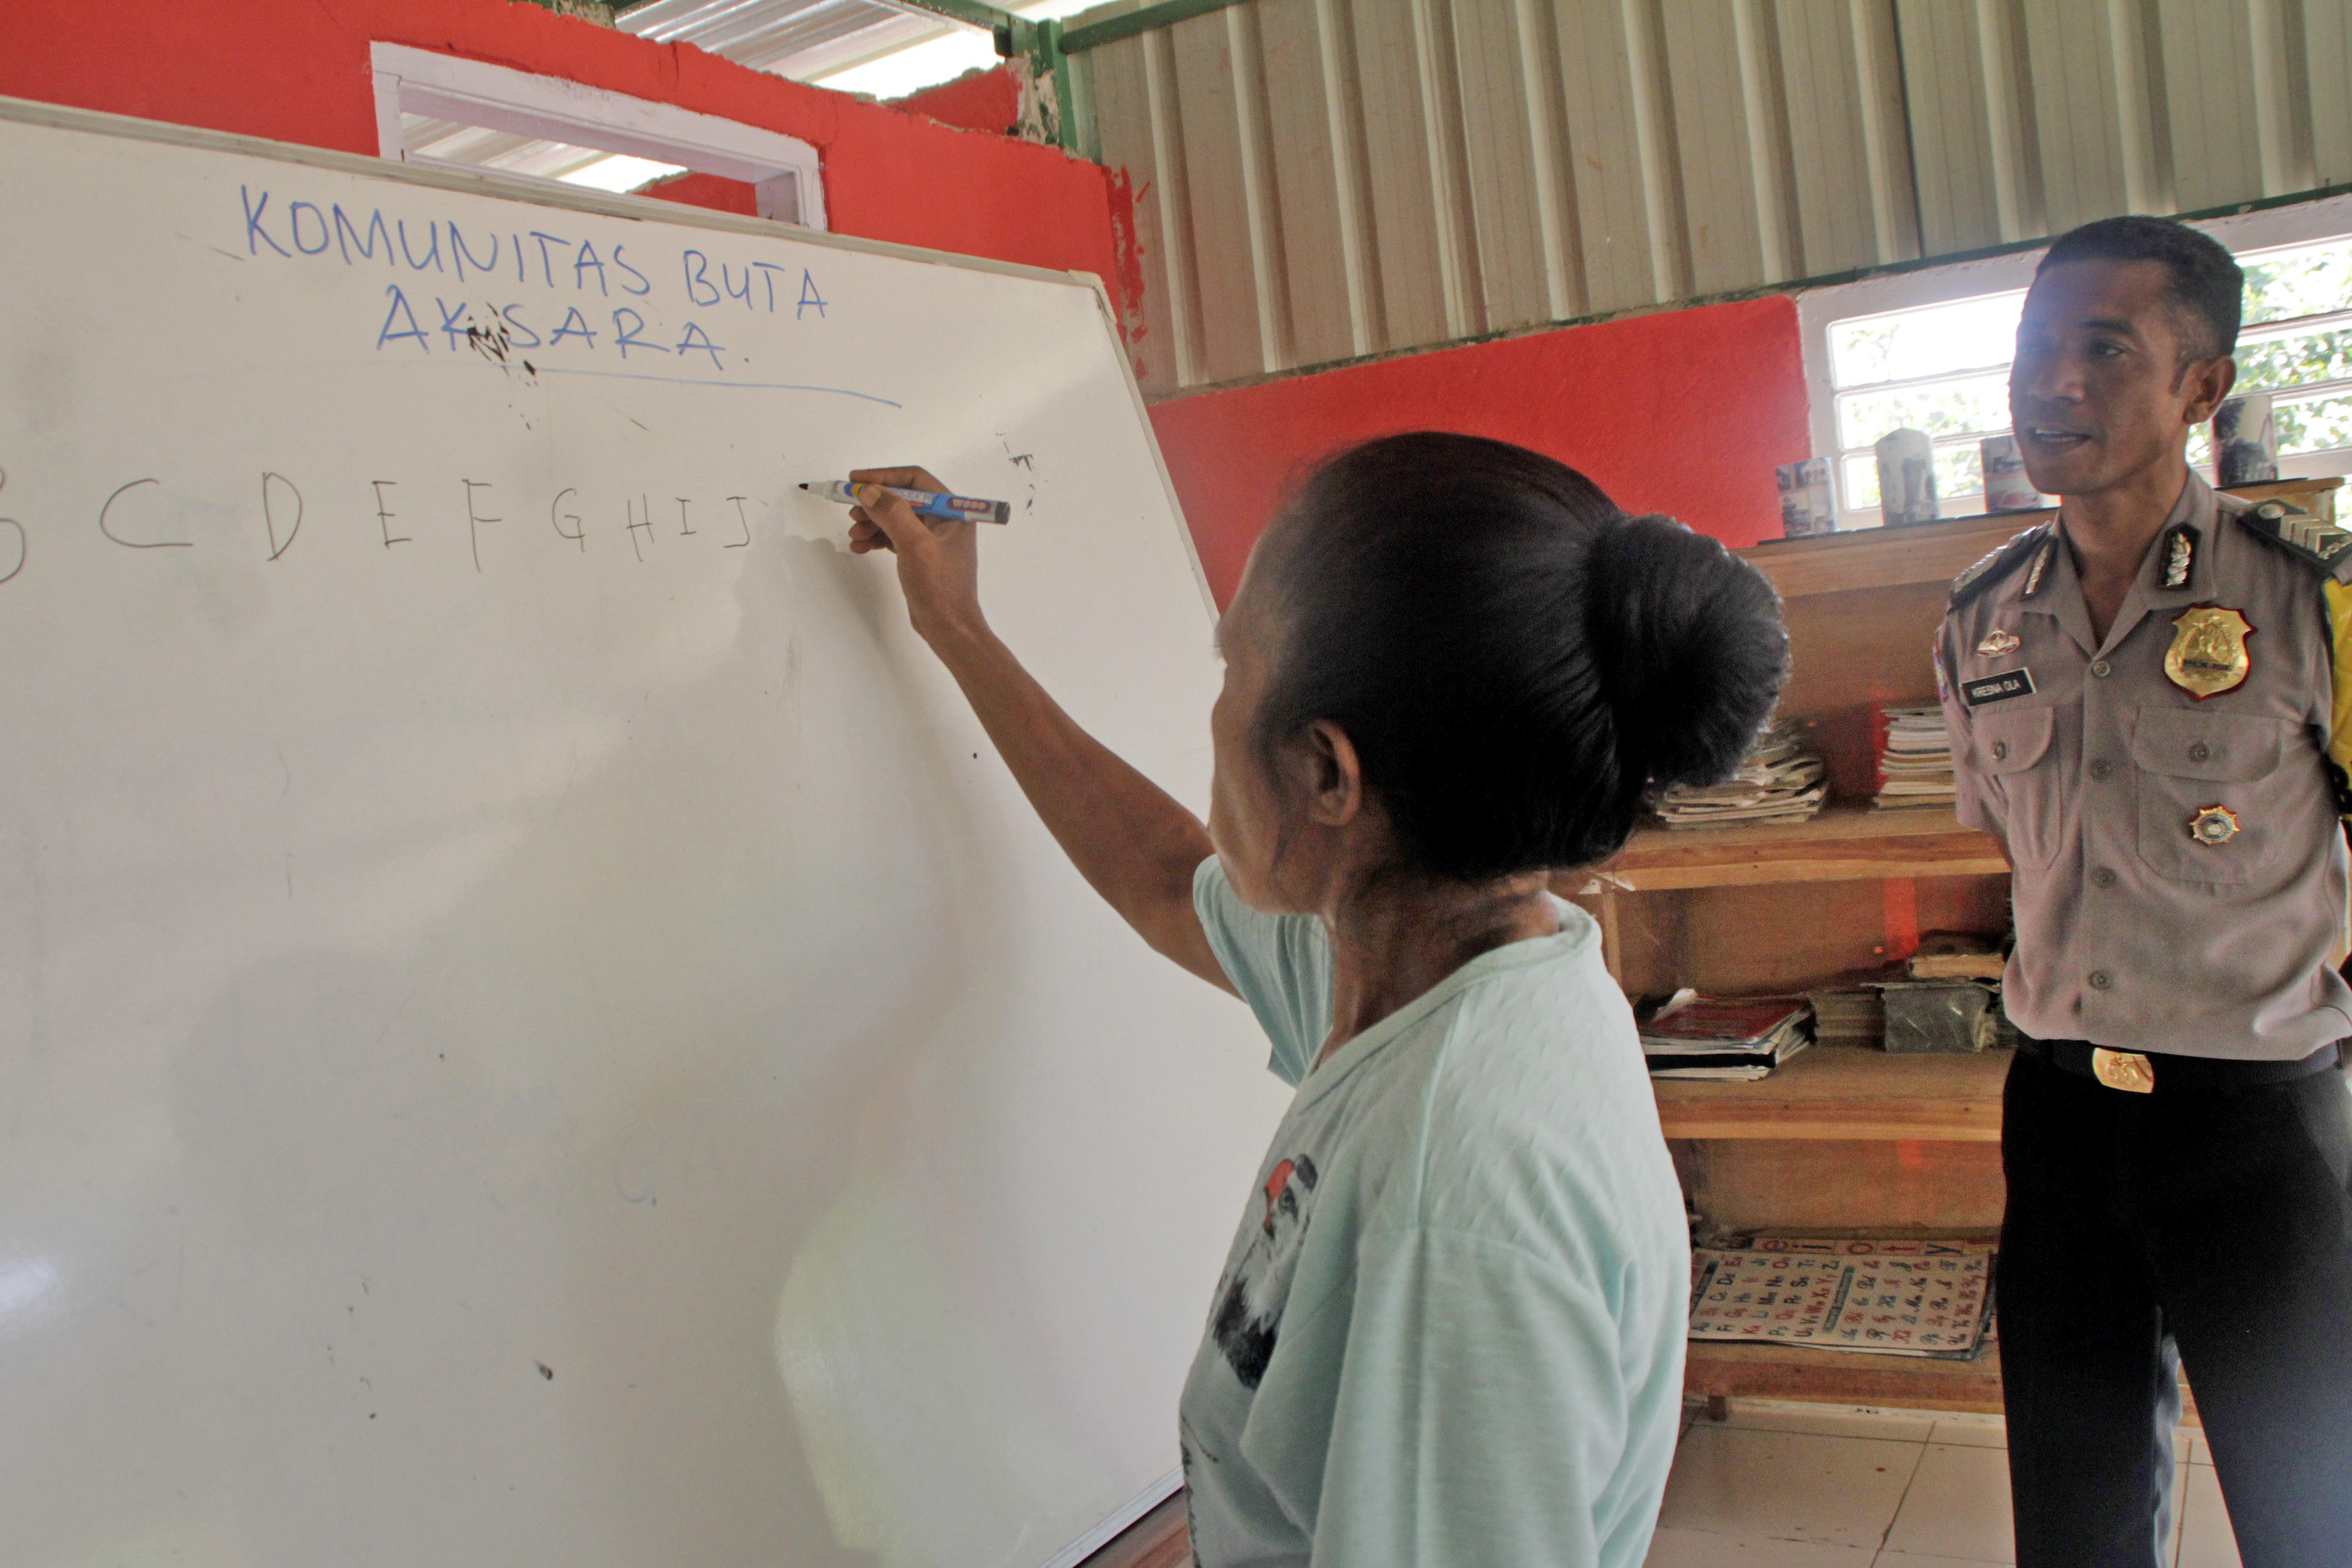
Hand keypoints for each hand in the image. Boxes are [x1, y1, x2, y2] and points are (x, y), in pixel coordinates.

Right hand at [845, 466, 984, 646]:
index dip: (884, 477)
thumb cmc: (939, 588)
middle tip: (851, 512)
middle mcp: (943, 521)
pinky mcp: (919, 555)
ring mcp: (931, 539)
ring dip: (871, 523)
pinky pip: (893, 537)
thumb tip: (868, 491)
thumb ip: (893, 514)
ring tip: (854, 535)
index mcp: (952, 512)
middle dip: (874, 504)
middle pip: (901, 499)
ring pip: (894, 519)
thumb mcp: (915, 546)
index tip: (856, 480)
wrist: (948, 628)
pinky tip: (859, 547)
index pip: (916, 480)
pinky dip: (875, 538)